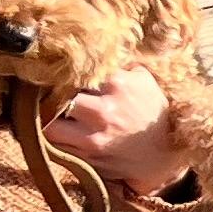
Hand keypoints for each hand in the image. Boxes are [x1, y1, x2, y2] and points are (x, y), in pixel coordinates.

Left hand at [48, 65, 190, 197]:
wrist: (163, 156)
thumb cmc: (153, 114)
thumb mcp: (145, 82)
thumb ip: (121, 66)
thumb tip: (98, 53)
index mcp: (118, 84)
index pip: (78, 70)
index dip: (68, 72)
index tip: (64, 73)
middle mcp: (103, 110)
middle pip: (59, 95)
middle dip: (53, 95)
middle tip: (50, 94)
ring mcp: (93, 137)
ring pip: (51, 124)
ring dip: (49, 119)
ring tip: (52, 115)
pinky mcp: (87, 157)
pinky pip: (57, 145)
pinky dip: (54, 138)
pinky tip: (60, 132)